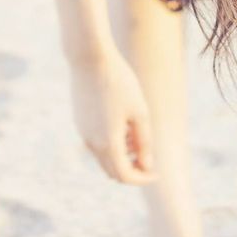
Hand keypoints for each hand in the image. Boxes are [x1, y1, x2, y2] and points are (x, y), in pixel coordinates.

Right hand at [69, 47, 155, 184]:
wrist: (90, 59)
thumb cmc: (120, 82)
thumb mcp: (140, 111)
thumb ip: (143, 142)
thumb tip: (146, 165)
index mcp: (109, 142)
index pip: (125, 176)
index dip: (142, 178)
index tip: (156, 172)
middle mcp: (92, 143)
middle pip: (113, 172)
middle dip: (132, 170)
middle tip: (148, 158)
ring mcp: (83, 133)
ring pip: (103, 159)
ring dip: (121, 158)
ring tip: (136, 139)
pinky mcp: (80, 123)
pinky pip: (96, 144)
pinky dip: (110, 146)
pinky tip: (122, 126)